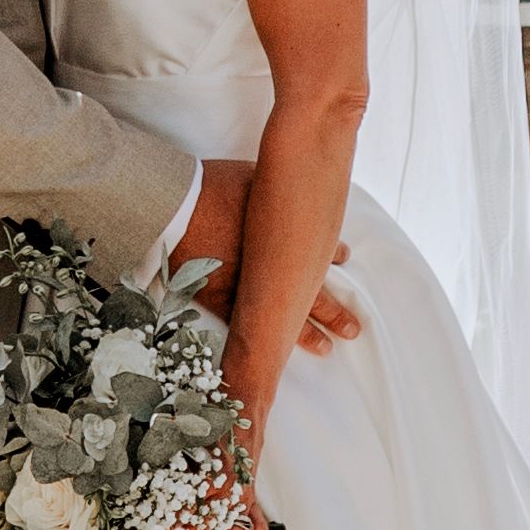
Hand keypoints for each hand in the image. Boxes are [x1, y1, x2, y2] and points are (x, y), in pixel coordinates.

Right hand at [174, 157, 360, 353]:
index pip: (317, 252)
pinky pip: (243, 327)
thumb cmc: (214, 188)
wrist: (177, 207)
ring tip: (326, 347)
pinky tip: (275, 349)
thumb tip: (295, 181)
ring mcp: (247, 288)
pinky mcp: (218, 299)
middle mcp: (270, 268)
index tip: (345, 258)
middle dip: (333, 312)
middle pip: (310, 295)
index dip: (333, 255)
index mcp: (282, 237)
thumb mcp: (255, 179)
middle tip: (352, 329)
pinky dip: (258, 339)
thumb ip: (276, 189)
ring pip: (285, 319)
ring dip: (307, 334)